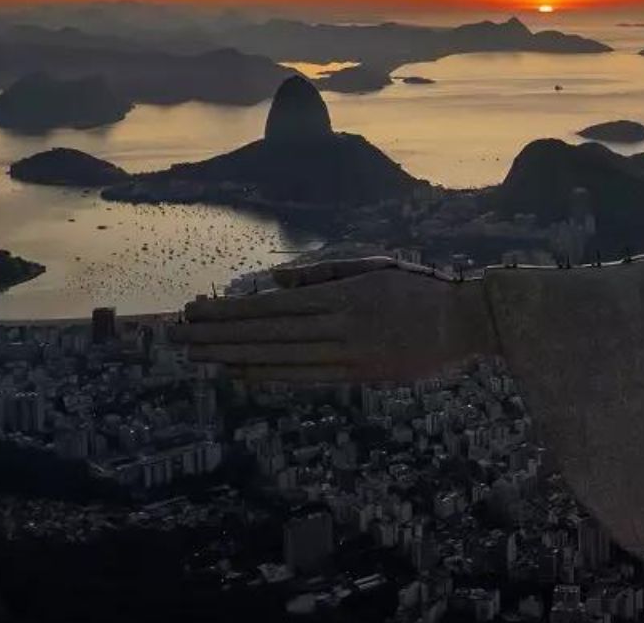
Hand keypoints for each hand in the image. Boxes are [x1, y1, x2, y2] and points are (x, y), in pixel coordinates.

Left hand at [173, 256, 497, 382]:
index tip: (193, 309)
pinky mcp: (359, 375)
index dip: (228, 310)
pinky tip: (238, 372)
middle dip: (216, 334)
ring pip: (277, 357)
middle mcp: (339, 325)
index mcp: (341, 294)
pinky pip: (302, 377)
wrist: (466, 321)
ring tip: (196, 355)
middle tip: (176, 335)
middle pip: (264, 333)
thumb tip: (273, 285)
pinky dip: (267, 375)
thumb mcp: (373, 267)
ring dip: (231, 356)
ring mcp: (348, 354)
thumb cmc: (420, 287)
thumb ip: (323, 275)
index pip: (269, 306)